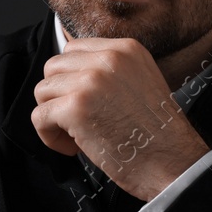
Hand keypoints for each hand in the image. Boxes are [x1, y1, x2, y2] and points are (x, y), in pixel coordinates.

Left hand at [32, 37, 209, 201]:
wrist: (173, 163)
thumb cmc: (158, 135)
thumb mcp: (142, 82)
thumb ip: (111, 73)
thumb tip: (71, 79)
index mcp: (126, 49)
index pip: (73, 51)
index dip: (72, 80)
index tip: (87, 104)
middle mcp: (108, 58)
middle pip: (53, 68)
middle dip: (59, 97)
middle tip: (80, 122)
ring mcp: (90, 81)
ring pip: (42, 91)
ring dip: (54, 117)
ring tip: (78, 137)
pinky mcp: (75, 108)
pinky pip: (39, 117)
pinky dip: (50, 137)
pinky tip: (73, 148)